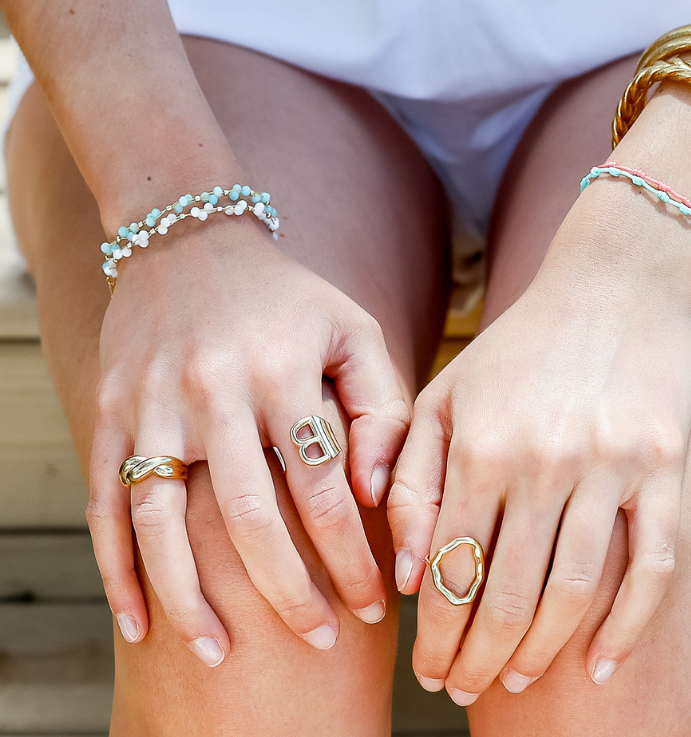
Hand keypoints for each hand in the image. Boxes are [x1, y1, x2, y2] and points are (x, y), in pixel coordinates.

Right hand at [87, 215, 407, 663]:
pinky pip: (106, 503)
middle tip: (318, 641)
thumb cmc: (287, 297)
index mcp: (283, 372)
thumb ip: (380, 407)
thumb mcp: (352, 330)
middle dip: (287, 592)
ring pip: (164, 522)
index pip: (323, 488)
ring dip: (191, 599)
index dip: (352, 555)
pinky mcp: (112, 411)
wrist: (190, 238)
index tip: (373, 603)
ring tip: (219, 654)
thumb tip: (380, 494)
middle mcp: (215, 391)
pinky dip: (117, 569)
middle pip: (248, 517)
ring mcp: (154, 404)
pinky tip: (139, 622)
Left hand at [390, 202, 690, 700]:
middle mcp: (540, 463)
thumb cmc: (517, 345)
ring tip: (516, 680)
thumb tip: (404, 572)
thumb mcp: (445, 394)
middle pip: (504, 594)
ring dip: (538, 651)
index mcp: (479, 446)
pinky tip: (603, 663)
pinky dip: (628, 626)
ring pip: (571, 593)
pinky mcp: (662, 468)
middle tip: (460, 689)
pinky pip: (650, 566)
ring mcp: (607, 467)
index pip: (449, 569)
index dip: (435, 634)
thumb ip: (410, 476)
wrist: (611, 285)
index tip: (427, 669)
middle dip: (477, 658)